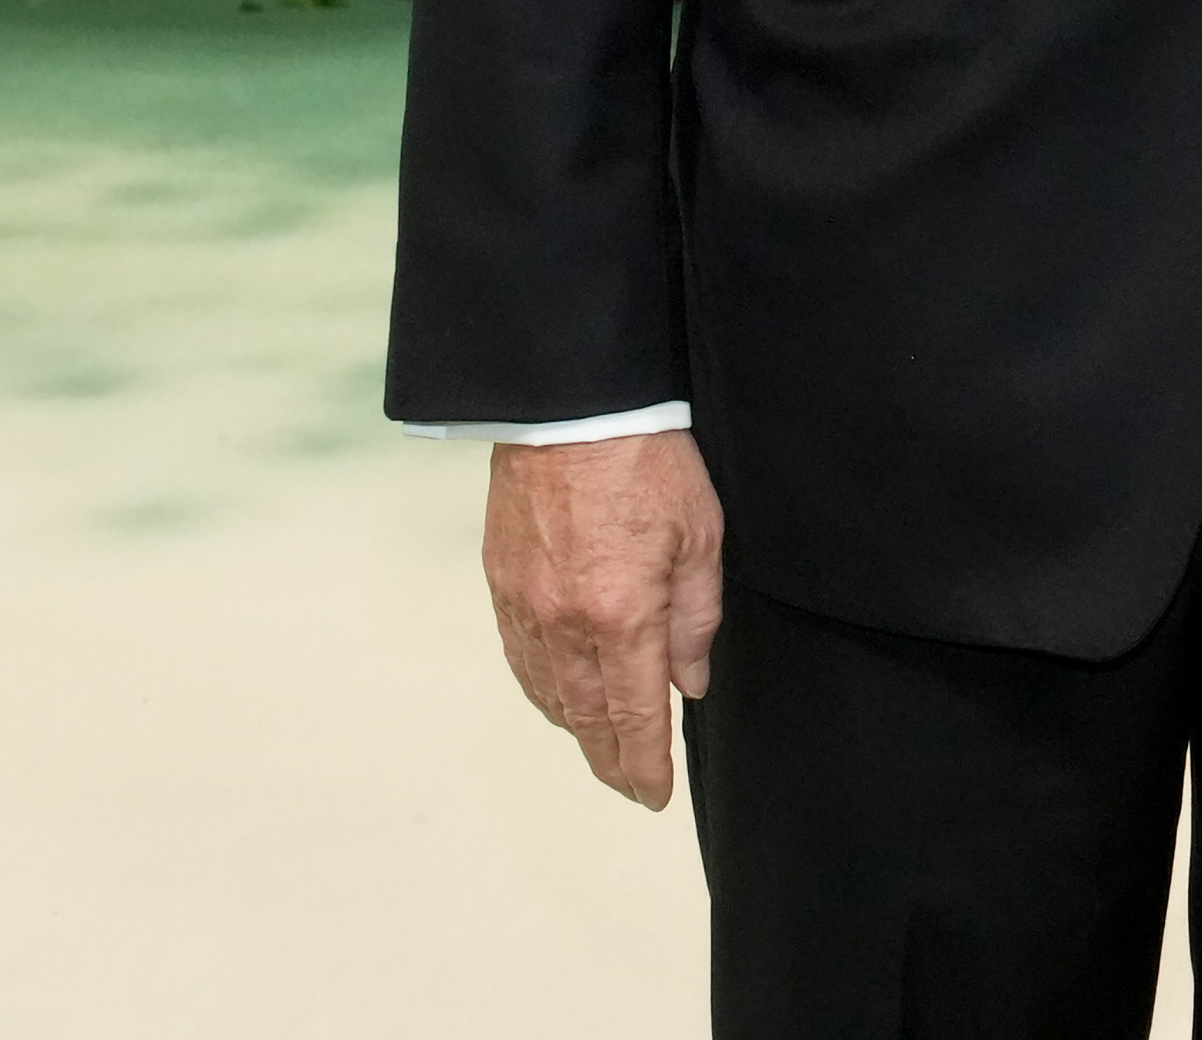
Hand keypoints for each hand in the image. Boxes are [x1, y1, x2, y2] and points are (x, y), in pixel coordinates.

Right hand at [482, 430, 723, 808]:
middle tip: (630, 786)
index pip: (634, 716)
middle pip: (585, 717)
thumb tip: (690, 684)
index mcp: (622, 615)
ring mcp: (525, 604)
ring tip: (601, 747)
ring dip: (576, 728)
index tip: (654, 796)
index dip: (644, 764)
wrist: (571, 406)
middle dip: (610, 760)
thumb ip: (696, 618)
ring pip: (547, 692)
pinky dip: (541, 688)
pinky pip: (518, 656)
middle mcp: (565, 623)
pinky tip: (557, 695)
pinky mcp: (501, 581)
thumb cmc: (647, 460)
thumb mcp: (700, 535)